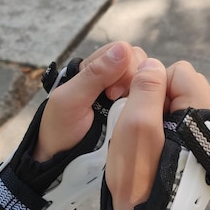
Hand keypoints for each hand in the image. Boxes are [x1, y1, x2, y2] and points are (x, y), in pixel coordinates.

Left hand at [33, 42, 146, 161]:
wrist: (61, 161)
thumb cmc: (61, 129)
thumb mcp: (70, 101)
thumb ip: (94, 74)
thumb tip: (123, 49)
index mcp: (93, 68)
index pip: (123, 51)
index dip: (124, 68)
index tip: (112, 93)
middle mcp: (111, 77)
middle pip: (137, 62)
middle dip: (132, 79)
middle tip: (116, 101)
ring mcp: (123, 94)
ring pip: (145, 79)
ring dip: (139, 92)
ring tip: (124, 111)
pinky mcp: (132, 110)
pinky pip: (148, 97)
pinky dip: (146, 103)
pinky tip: (135, 116)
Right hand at [106, 59, 209, 209]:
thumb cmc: (138, 177)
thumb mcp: (137, 126)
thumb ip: (147, 88)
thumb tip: (153, 64)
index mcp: (202, 113)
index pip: (178, 72)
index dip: (151, 84)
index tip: (136, 108)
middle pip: (180, 87)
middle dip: (155, 97)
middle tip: (138, 124)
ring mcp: (206, 138)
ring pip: (178, 105)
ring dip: (156, 113)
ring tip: (143, 138)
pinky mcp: (198, 151)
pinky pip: (179, 124)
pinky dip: (162, 128)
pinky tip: (151, 148)